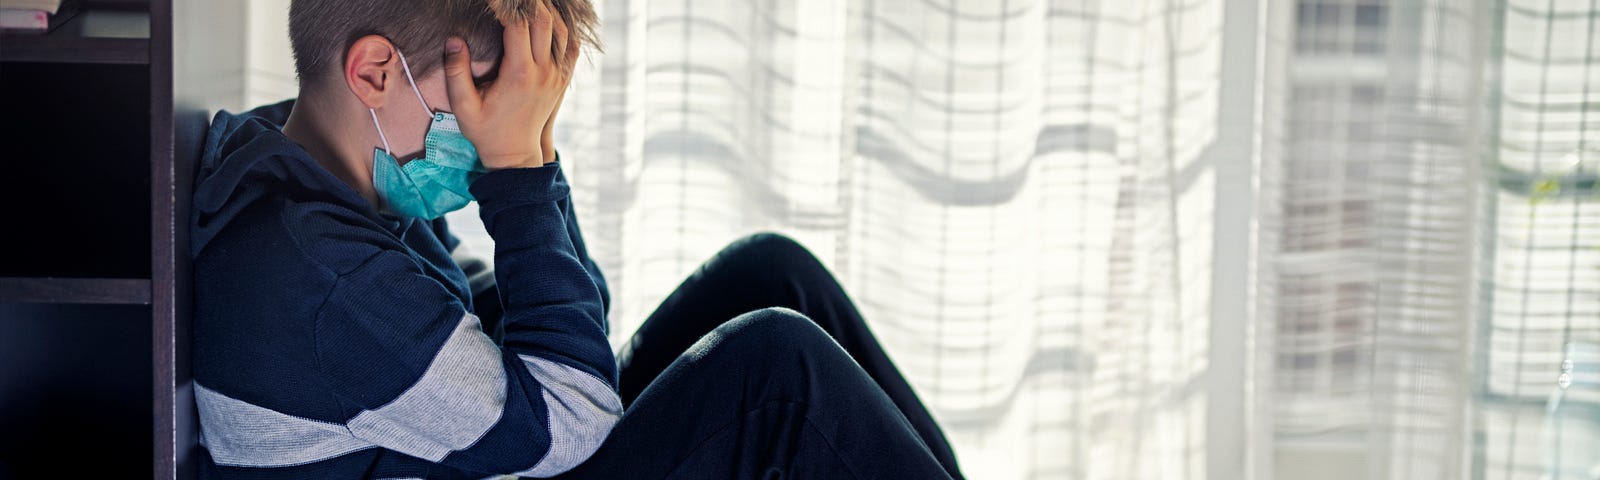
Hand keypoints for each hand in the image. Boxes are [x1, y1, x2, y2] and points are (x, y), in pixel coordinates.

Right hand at [443, 0, 580, 169]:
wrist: (515, 155)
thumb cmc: (486, 130)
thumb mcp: (463, 106)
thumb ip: (456, 72)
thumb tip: (454, 40)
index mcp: (520, 74)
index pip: (517, 25)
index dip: (504, 4)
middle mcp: (544, 72)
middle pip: (544, 21)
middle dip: (528, 1)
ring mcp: (557, 75)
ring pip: (561, 30)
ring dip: (547, 9)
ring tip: (530, 0)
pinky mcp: (563, 79)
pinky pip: (571, 46)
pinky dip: (564, 27)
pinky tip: (550, 17)